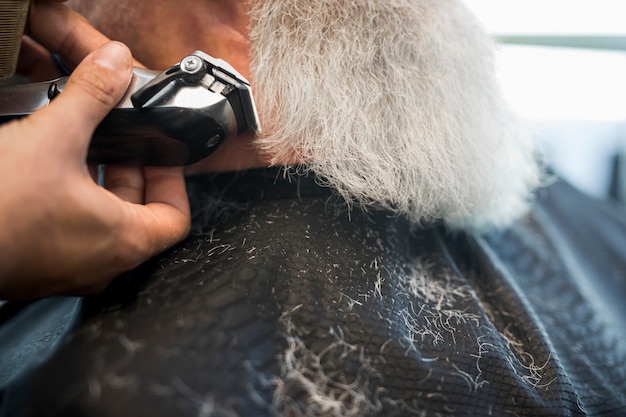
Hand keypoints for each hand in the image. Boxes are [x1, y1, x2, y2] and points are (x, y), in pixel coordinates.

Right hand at [0, 20, 189, 298]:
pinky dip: (73, 201)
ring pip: (104, 223)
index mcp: (124, 241)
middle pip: (140, 216)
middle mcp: (103, 264)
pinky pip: (73, 232)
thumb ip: (91, 96)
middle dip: (132, 172)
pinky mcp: (40, 267)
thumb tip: (114, 65)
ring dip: (101, 184)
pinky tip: (51, 172)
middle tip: (123, 141)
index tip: (162, 155)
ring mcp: (71, 270)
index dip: (174, 181)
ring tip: (85, 148)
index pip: (176, 218)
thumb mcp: (52, 139)